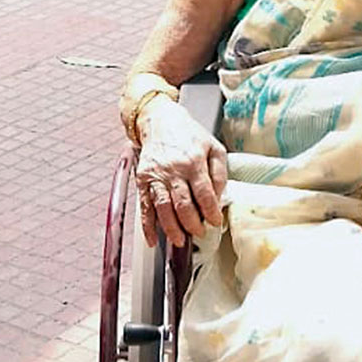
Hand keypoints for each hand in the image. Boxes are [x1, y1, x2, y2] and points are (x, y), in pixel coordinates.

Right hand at [134, 100, 227, 247]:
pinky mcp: (142, 179)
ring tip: (180, 241)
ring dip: (171, 229)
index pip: (204, 194)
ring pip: (163, 209)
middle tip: (199, 233)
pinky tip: (152, 240)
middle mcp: (173, 170)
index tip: (215, 222)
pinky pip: (144, 206)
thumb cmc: (189, 135)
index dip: (211, 212)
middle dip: (192, 224)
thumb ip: (220, 172)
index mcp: (194, 161)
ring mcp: (156, 175)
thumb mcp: (214, 146)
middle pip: (182, 205)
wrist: (160, 120)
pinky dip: (147, 226)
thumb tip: (219, 198)